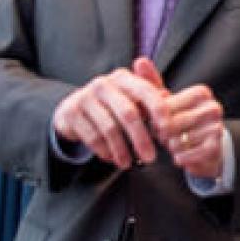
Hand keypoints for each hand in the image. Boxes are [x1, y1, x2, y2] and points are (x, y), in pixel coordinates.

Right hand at [52, 57, 168, 168]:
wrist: (74, 110)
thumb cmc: (113, 105)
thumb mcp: (132, 99)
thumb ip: (152, 98)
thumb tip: (168, 98)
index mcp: (123, 77)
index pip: (145, 90)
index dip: (158, 110)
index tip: (167, 130)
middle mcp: (103, 83)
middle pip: (128, 113)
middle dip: (141, 138)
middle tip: (151, 158)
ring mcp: (85, 96)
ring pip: (109, 128)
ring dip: (122, 150)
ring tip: (128, 163)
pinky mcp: (71, 112)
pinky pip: (92, 136)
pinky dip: (104, 151)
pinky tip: (111, 159)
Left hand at [148, 83, 224, 180]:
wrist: (207, 147)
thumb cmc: (182, 120)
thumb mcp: (168, 101)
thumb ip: (152, 82)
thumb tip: (139, 61)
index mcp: (201, 92)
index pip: (165, 106)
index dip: (156, 118)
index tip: (158, 122)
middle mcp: (213, 107)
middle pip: (170, 124)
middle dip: (162, 134)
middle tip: (166, 135)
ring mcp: (217, 127)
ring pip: (177, 141)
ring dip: (171, 147)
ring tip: (177, 143)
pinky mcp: (215, 147)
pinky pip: (186, 155)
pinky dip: (179, 158)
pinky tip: (182, 155)